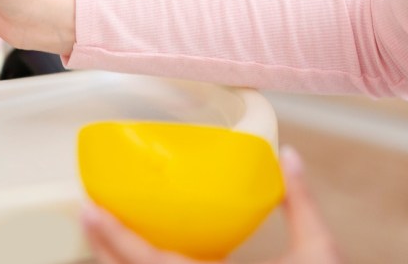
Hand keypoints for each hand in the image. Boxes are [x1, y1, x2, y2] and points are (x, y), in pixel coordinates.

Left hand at [82, 147, 340, 263]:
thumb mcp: (321, 254)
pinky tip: (130, 253)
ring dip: (115, 260)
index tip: (88, 209)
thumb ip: (301, 204)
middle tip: (86, 210)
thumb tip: (290, 155)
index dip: (115, 237)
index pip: (150, 262)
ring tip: (99, 229)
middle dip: (102, 247)